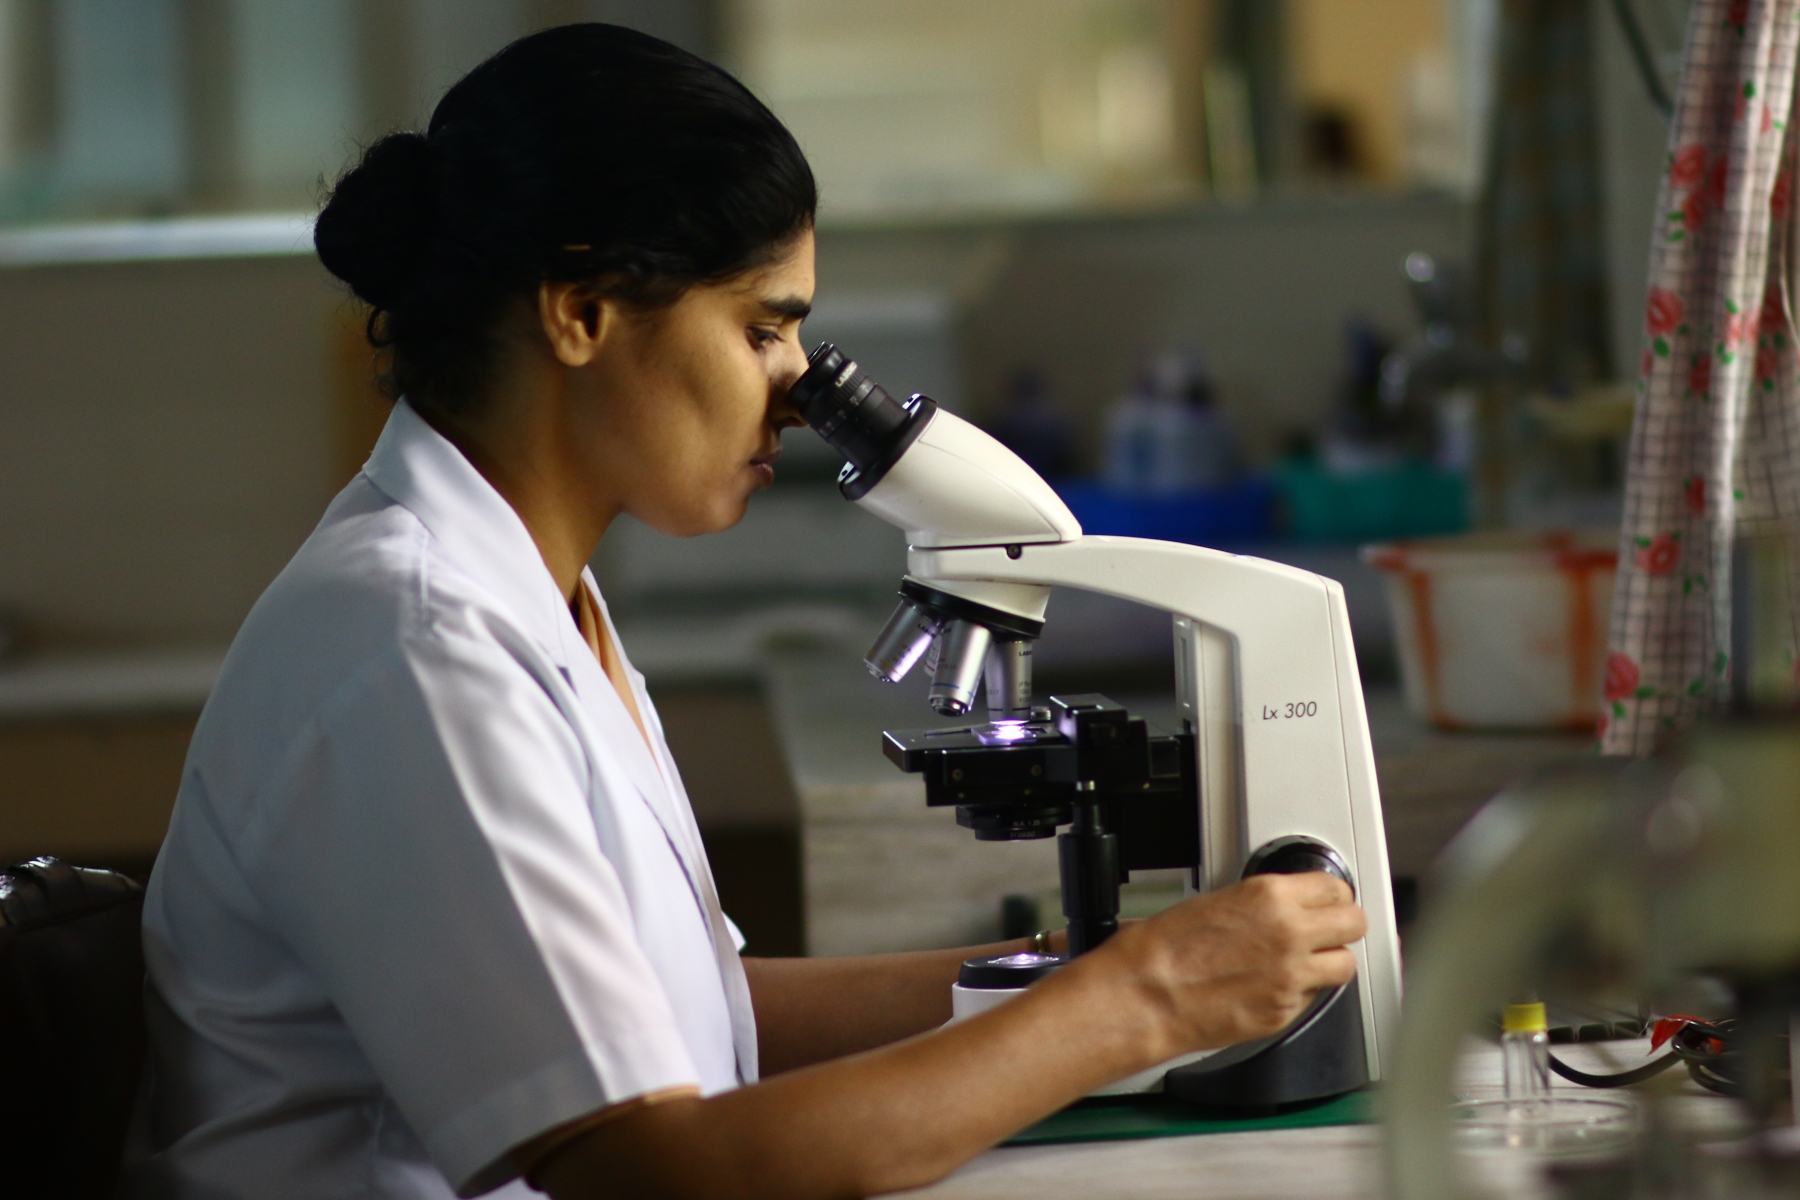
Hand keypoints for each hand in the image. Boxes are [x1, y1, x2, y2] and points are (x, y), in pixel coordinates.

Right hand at [1086, 871, 1364, 1060]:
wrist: (1146, 995)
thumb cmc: (1163, 950)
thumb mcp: (1214, 902)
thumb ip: (1259, 905)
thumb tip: (1275, 910)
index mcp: (1269, 896)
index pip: (1334, 888)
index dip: (1331, 897)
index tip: (1327, 902)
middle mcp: (1289, 933)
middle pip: (1353, 922)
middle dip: (1342, 926)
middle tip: (1328, 930)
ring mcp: (1292, 976)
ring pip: (1345, 964)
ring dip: (1330, 962)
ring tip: (1309, 963)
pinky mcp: (1286, 1012)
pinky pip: (1314, 998)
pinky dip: (1300, 993)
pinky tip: (1276, 988)